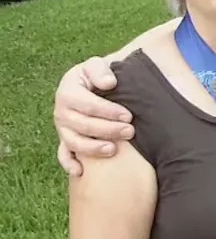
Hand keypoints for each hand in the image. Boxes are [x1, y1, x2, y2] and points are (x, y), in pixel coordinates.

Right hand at [54, 57, 131, 175]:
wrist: (92, 84)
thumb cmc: (98, 75)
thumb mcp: (96, 65)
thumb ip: (100, 70)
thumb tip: (109, 83)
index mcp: (68, 90)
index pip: (88, 104)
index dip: (108, 111)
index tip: (128, 115)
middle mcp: (61, 110)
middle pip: (82, 125)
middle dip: (107, 130)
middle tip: (130, 132)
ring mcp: (63, 127)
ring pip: (73, 142)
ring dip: (92, 148)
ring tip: (112, 150)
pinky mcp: (65, 139)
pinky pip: (63, 154)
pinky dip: (69, 163)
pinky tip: (80, 172)